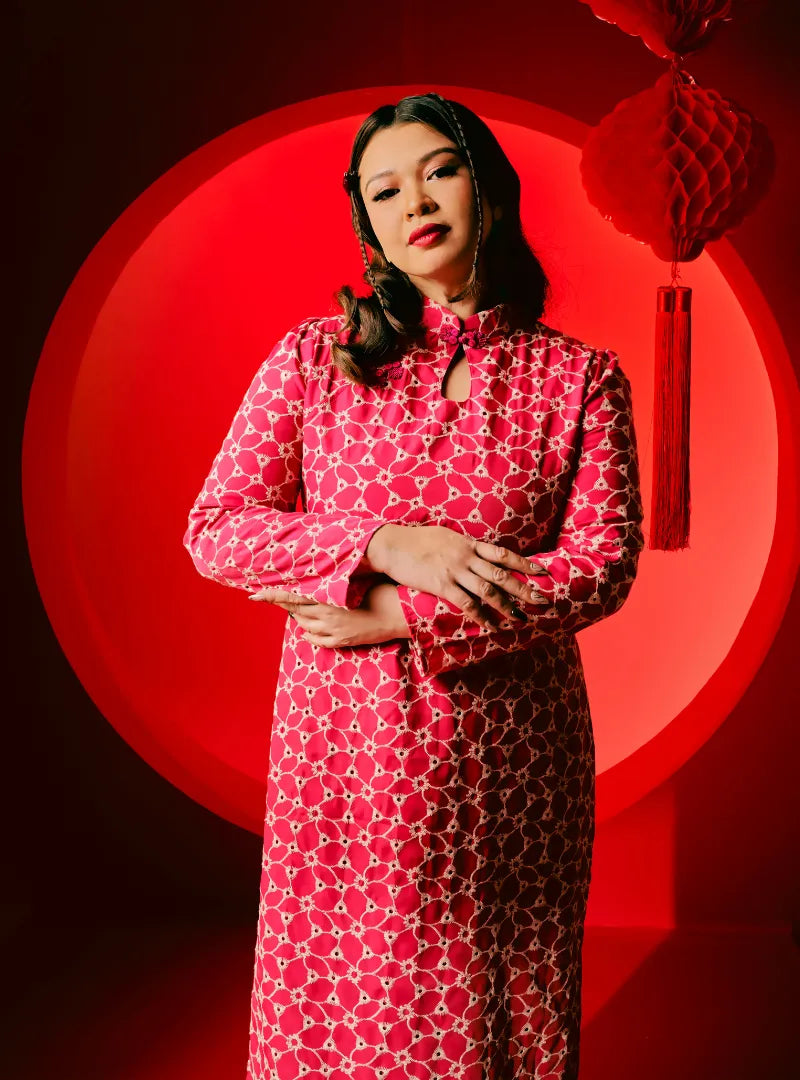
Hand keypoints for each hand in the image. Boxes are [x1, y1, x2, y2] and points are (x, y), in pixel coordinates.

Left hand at [248, 583, 410, 646]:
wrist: (398, 613)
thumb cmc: (380, 589)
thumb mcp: (355, 578)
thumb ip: (335, 577)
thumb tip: (321, 571)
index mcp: (329, 596)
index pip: (294, 595)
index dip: (273, 596)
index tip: (255, 596)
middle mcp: (326, 614)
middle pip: (295, 610)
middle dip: (284, 604)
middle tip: (272, 598)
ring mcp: (332, 630)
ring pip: (303, 624)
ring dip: (300, 616)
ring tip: (302, 608)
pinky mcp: (340, 641)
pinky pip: (315, 639)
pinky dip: (309, 632)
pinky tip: (310, 627)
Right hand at [365, 524, 550, 627]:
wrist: (392, 544)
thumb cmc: (417, 541)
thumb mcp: (446, 537)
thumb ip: (464, 546)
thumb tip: (478, 552)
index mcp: (469, 544)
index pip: (503, 554)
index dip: (525, 564)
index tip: (542, 572)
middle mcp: (466, 556)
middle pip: (502, 575)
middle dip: (523, 589)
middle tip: (542, 601)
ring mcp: (455, 571)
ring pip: (489, 590)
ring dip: (506, 606)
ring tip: (520, 618)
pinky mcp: (441, 585)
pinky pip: (467, 603)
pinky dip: (481, 616)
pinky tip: (491, 626)